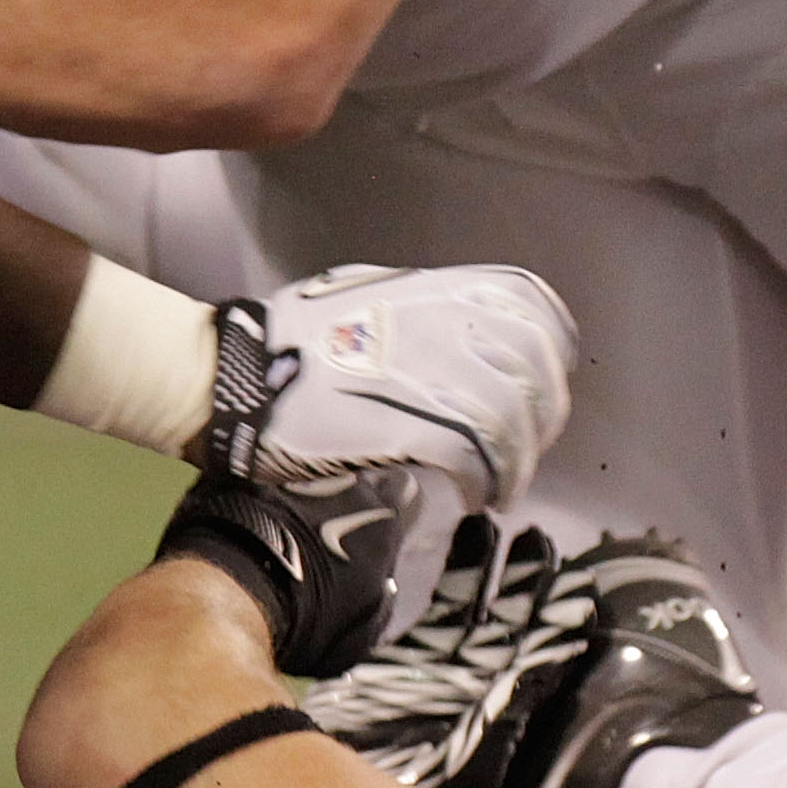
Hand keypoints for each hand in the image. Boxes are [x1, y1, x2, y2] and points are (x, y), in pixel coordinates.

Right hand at [227, 263, 578, 506]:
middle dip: (543, 416)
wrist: (234, 378)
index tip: (548, 380)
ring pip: (513, 424)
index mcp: (437, 292)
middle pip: (534, 373)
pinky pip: (478, 460)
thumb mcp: (365, 294)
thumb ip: (424, 311)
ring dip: (518, 462)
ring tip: (503, 486)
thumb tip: (466, 337)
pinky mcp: (416, 429)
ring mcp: (433, 378)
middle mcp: (446, 328)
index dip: (552, 348)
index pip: (531, 308)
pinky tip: (479, 495)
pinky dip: (488, 482)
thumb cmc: (287, 339)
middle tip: (528, 444)